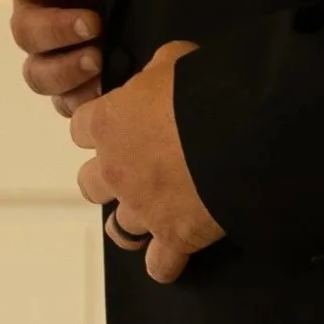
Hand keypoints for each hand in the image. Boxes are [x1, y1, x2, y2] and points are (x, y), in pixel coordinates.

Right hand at [9, 0, 108, 116]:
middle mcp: (32, 20)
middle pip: (26, 32)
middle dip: (58, 28)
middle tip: (95, 23)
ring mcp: (47, 58)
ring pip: (37, 74)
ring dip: (64, 70)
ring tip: (98, 60)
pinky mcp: (67, 90)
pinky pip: (62, 103)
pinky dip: (81, 100)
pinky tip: (105, 89)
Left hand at [71, 41, 226, 284]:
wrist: (243, 133)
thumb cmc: (205, 91)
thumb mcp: (176, 59)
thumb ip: (157, 71)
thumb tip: (160, 76)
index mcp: (109, 123)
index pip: (81, 128)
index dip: (99, 127)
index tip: (115, 126)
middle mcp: (116, 170)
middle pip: (90, 182)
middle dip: (109, 177)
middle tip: (133, 170)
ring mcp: (142, 208)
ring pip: (118, 228)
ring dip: (131, 221)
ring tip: (147, 216)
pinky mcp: (174, 237)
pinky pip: (160, 264)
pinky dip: (165, 263)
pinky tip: (173, 258)